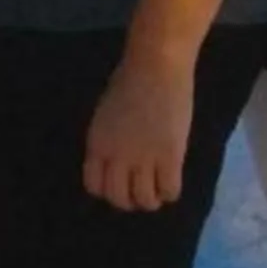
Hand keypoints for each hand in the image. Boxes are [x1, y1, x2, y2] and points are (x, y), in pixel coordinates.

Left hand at [83, 54, 194, 212]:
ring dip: (151, 200)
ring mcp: (143, 157)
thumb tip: (115, 161)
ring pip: (144, 199)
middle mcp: (116, 155)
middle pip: (118, 198)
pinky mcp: (170, 155)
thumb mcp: (105, 114)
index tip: (120, 186)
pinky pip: (169, 190)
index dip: (107, 191)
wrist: (155, 66)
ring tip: (158, 192)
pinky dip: (170, 193)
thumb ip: (108, 139)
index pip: (94, 186)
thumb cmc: (130, 81)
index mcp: (97, 144)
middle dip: (130, 201)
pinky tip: (172, 183)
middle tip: (142, 193)